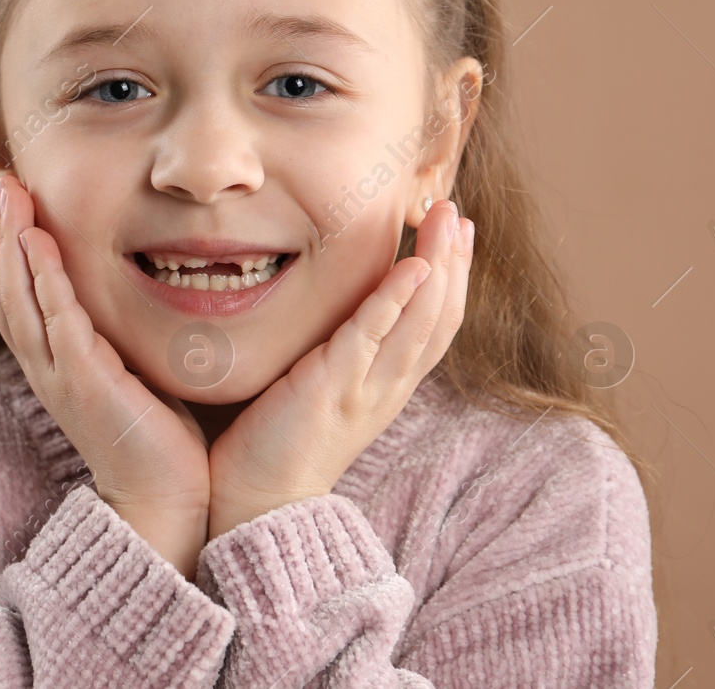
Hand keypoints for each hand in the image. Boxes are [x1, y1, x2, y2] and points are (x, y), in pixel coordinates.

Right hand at [0, 172, 211, 578]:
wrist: (165, 500)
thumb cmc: (156, 435)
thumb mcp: (131, 367)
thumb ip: (120, 329)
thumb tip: (139, 283)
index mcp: (54, 359)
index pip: (18, 289)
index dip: (9, 242)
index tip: (13, 195)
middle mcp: (45, 364)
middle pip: (5, 285)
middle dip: (1, 229)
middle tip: (2, 179)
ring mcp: (59, 374)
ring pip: (18, 297)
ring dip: (11, 242)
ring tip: (10, 194)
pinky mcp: (83, 382)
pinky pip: (55, 321)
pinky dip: (43, 278)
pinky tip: (38, 242)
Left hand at [205, 199, 474, 540]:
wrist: (258, 504)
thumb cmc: (275, 445)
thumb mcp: (317, 389)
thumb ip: (334, 355)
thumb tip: (328, 315)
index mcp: (385, 386)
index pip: (433, 325)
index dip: (451, 278)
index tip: (456, 232)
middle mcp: (387, 387)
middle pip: (439, 317)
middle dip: (454, 261)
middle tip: (456, 211)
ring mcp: (366, 388)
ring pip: (421, 321)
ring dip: (439, 266)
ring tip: (446, 218)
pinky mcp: (334, 389)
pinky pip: (375, 337)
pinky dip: (398, 299)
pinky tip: (413, 266)